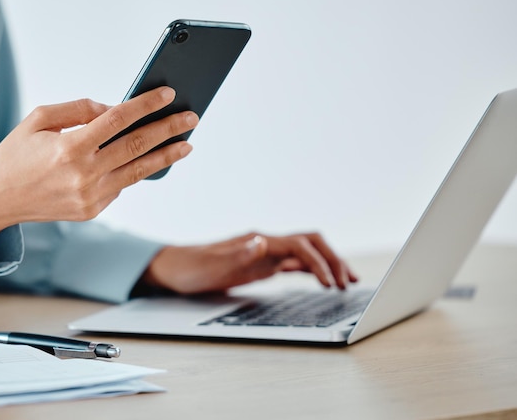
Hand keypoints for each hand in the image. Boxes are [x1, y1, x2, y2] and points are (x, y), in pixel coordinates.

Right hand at [0, 87, 197, 243]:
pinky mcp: (94, 210)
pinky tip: (146, 159)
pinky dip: (134, 169)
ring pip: (139, 171)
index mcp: (69, 146)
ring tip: (187, 144)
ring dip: (167, 156)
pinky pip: (121, 185)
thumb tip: (116, 108)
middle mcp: (84, 174)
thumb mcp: (39, 119)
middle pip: (138, 145)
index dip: (146, 104)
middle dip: (169, 129)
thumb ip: (80, 109)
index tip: (169, 94)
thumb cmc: (17, 152)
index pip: (119, 119)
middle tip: (192, 117)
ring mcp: (91, 196)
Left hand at [142, 232, 357, 293]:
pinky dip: (313, 270)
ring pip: (306, 253)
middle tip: (350, 282)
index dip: (318, 263)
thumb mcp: (212, 266)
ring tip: (346, 282)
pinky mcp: (262, 264)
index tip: (329, 284)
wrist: (176, 268)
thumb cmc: (192, 268)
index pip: (299, 246)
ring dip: (328, 264)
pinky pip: (294, 264)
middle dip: (333, 259)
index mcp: (258, 242)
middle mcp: (266, 243)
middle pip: (311, 243)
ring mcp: (266, 253)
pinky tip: (323, 281)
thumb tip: (262, 242)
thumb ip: (237, 254)